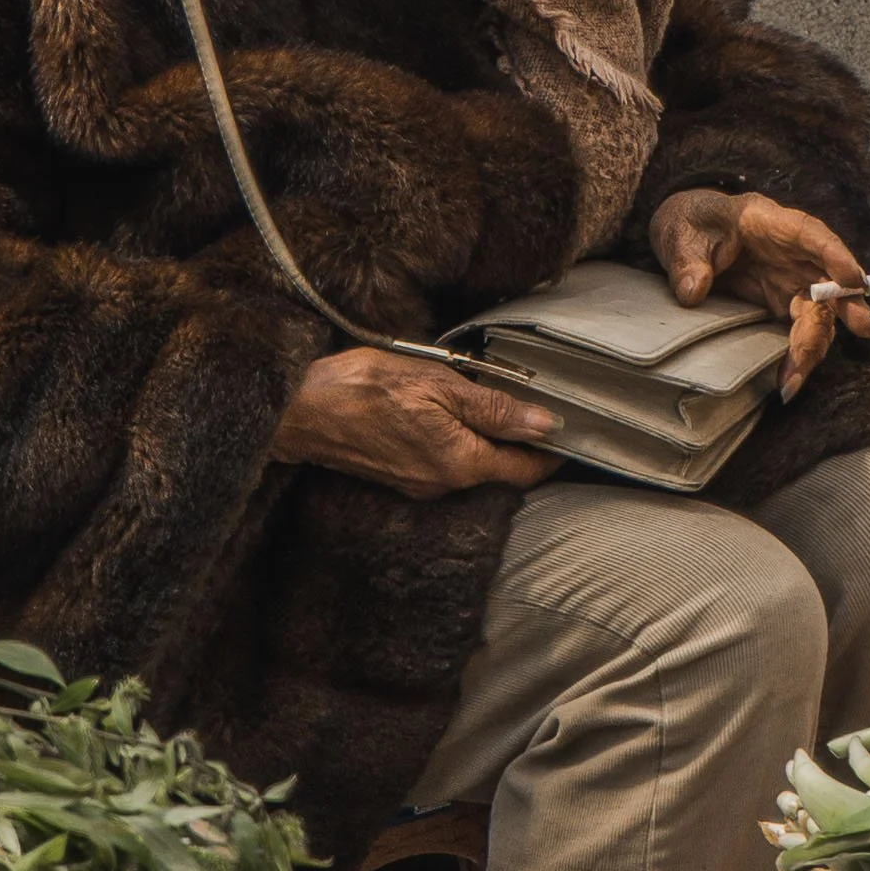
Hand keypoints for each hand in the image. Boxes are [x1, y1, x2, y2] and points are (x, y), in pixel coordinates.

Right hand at [270, 348, 562, 500]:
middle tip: (537, 406)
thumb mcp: (438, 384)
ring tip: (492, 403)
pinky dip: (458, 443)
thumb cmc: (365, 389)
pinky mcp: (399, 478)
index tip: (571, 429)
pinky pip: (444, 464)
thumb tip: (544, 424)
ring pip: (472, 466)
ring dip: (487, 440)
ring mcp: (419, 486)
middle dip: (521, 444)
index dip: (552, 451)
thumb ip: (493, 408)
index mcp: (461, 463)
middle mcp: (444, 485)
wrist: (299, 411)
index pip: (526, 469)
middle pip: (501, 470)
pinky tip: (450, 414)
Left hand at [648, 188, 869, 401]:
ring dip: (814, 346)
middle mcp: (793, 255)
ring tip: (794, 381)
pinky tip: (787, 383)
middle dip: (847, 307)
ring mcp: (792, 281)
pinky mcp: (784, 305)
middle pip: (827, 281)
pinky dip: (798, 357)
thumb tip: (693, 292)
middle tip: (868, 331)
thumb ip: (688, 262)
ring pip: (819, 313)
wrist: (687, 237)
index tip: (853, 279)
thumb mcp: (680, 235)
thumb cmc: (692, 225)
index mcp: (770, 223)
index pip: (811, 235)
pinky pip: (801, 332)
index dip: (836, 256)